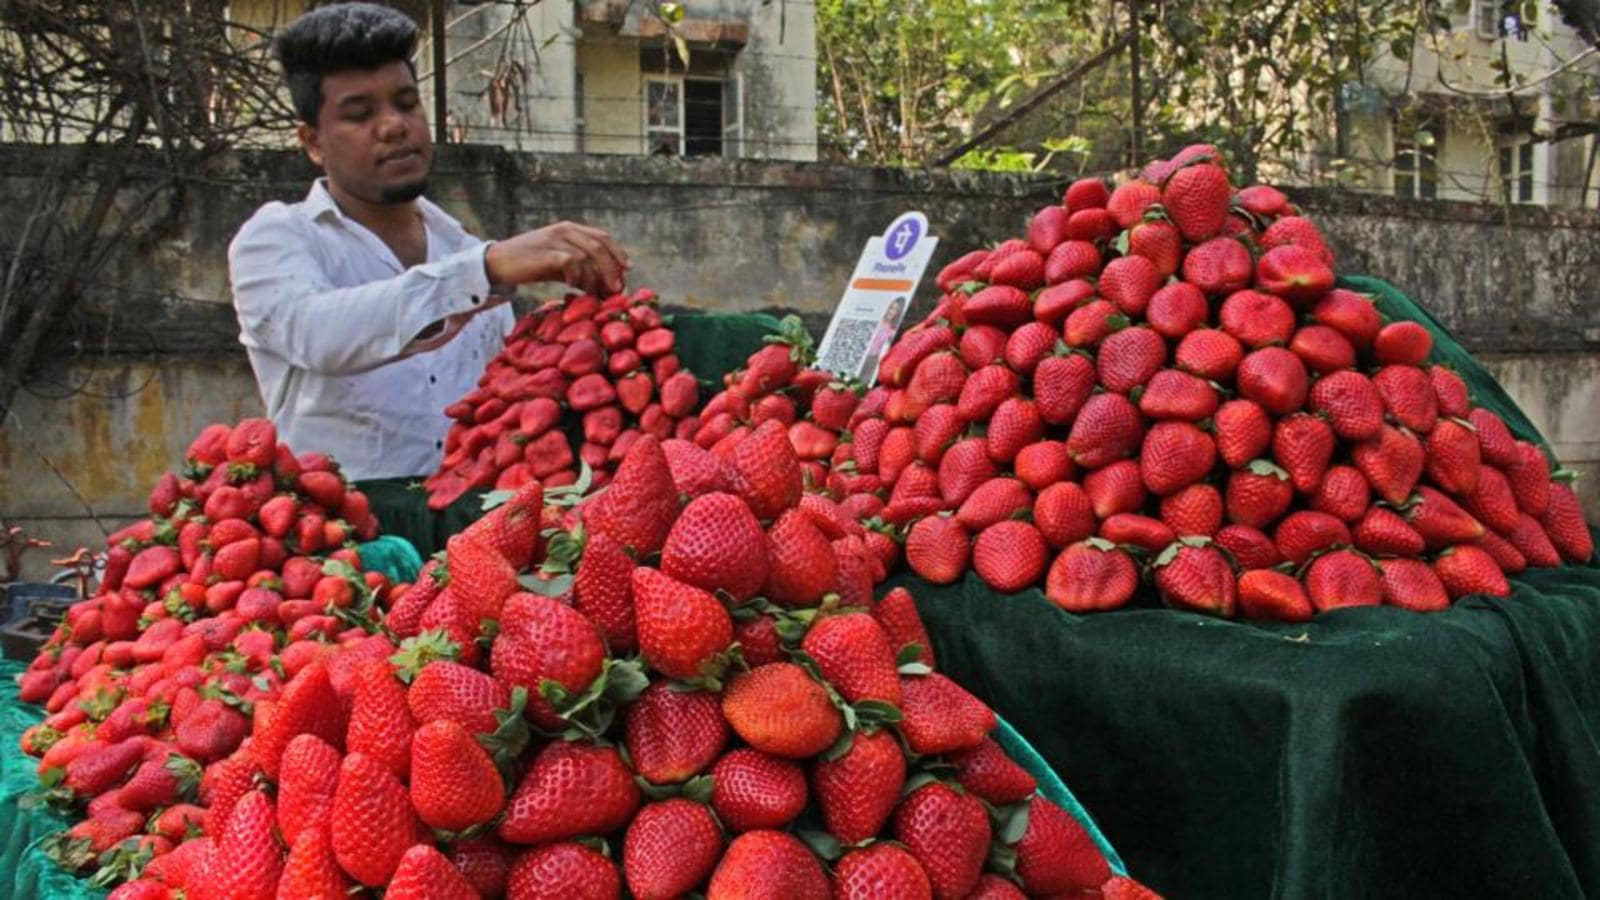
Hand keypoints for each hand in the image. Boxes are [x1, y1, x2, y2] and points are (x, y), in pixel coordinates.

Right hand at [484, 221, 630, 294]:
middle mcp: (565, 230)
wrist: (499, 263)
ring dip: (595, 278)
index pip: (602, 237)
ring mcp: (555, 240)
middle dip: (612, 268)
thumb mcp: (560, 265)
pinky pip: (571, 262)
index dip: (618, 253)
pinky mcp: (546, 252)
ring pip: (587, 256)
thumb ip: (582, 271)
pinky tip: (573, 286)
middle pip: (599, 246)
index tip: (628, 270)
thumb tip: (607, 288)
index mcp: (571, 229)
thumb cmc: (532, 265)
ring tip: (595, 293)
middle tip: (617, 288)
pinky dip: (577, 276)